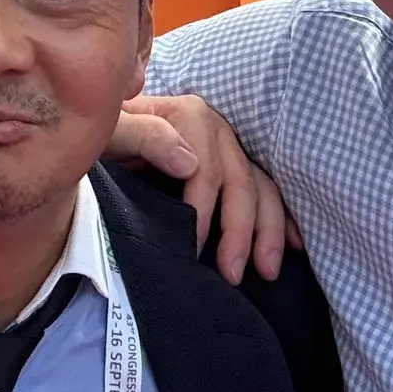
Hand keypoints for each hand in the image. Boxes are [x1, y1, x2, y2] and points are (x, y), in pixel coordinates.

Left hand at [111, 94, 292, 284]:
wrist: (99, 131)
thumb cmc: (102, 133)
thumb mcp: (110, 129)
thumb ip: (141, 135)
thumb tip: (188, 163)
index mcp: (189, 116)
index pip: (206, 170)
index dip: (203, 212)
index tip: (193, 249)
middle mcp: (217, 130)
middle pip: (241, 181)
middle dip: (241, 232)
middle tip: (232, 275)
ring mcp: (230, 149)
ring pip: (261, 189)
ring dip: (268, 232)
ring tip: (266, 271)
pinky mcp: (234, 167)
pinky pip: (266, 191)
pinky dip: (282, 219)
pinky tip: (293, 245)